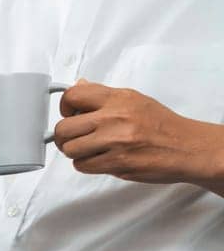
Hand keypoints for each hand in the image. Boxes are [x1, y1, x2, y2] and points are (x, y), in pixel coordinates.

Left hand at [53, 80, 223, 188]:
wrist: (187, 147)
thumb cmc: (161, 125)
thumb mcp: (134, 100)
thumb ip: (103, 96)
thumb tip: (79, 85)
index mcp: (118, 98)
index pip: (73, 95)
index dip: (65, 107)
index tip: (71, 114)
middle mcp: (114, 117)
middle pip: (63, 128)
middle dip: (66, 136)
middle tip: (76, 137)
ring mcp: (115, 141)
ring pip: (70, 149)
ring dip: (76, 152)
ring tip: (92, 149)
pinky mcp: (116, 162)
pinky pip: (82, 166)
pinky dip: (87, 164)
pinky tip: (102, 159)